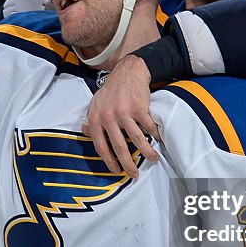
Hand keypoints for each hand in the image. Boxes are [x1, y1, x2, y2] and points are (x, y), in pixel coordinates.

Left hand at [83, 55, 159, 178]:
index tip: (116, 171)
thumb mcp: (95, 104)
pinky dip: (155, 135)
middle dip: (128, 163)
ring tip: (154, 159)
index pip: (100, 146)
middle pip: (119, 147)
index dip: (108, 161)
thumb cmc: (111, 91)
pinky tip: (159, 141)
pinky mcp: (139, 108)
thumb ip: (91, 120)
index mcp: (96, 118)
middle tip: (134, 174)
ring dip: (147, 152)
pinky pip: (148, 127)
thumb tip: (86, 132)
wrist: (127, 72)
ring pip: (137, 139)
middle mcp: (108, 117)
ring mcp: (124, 112)